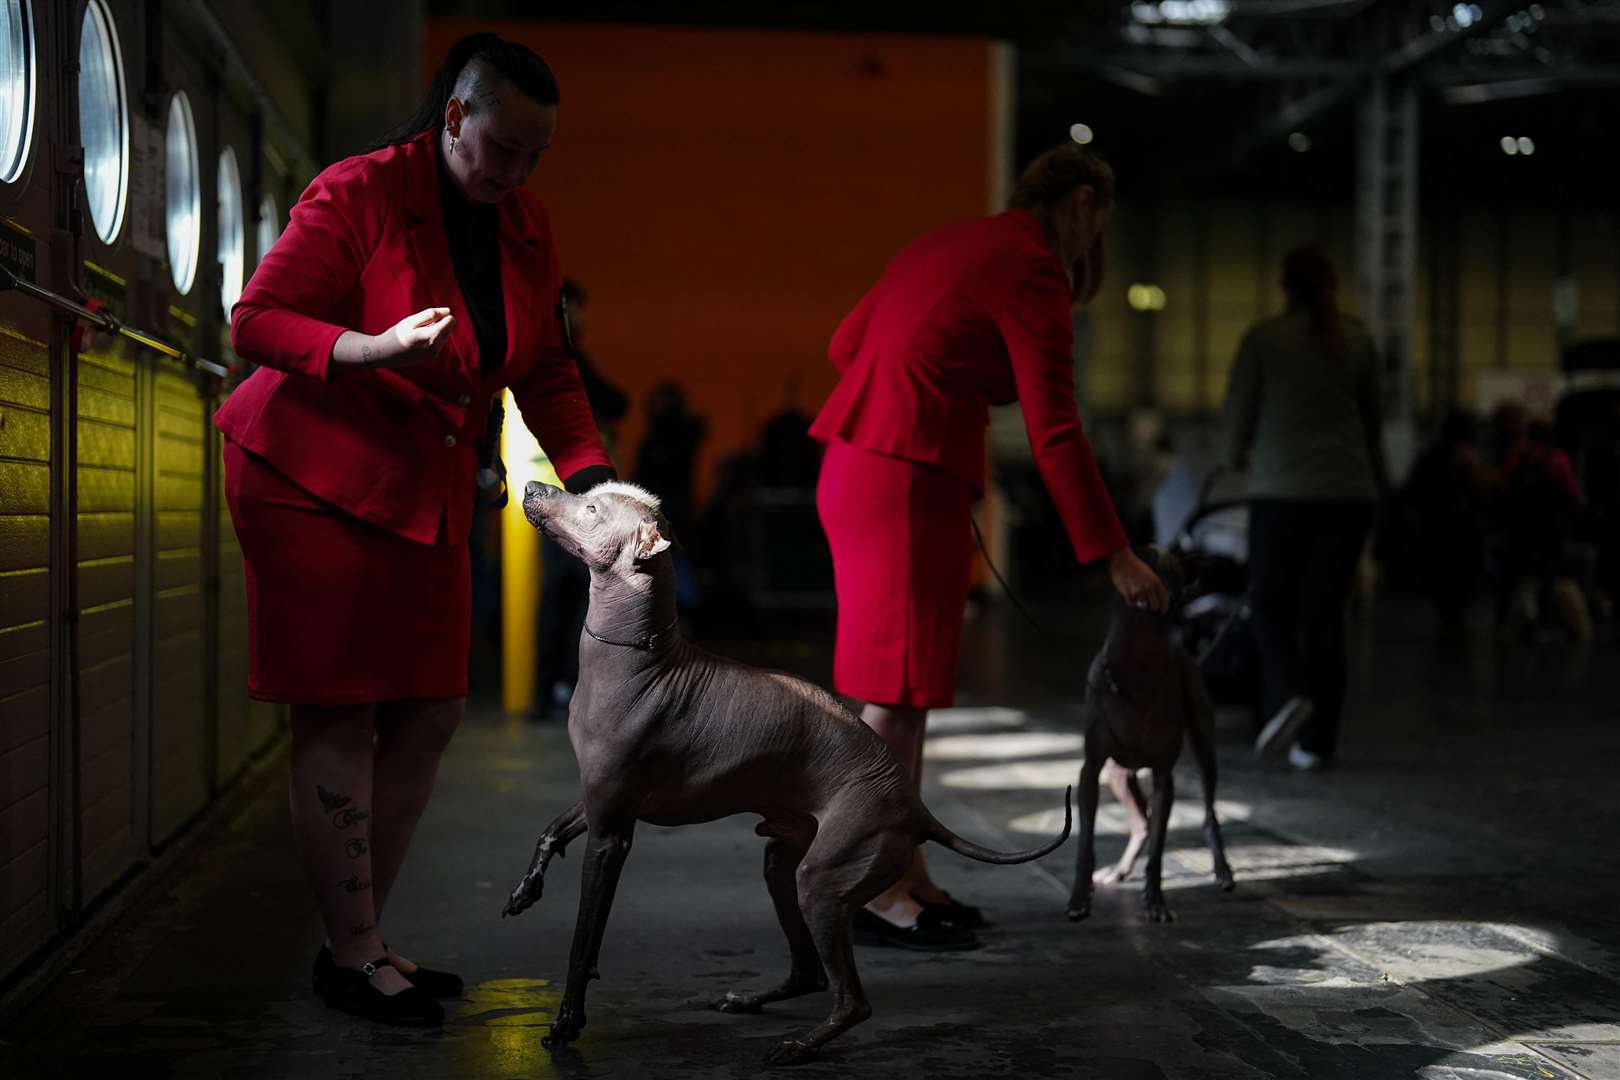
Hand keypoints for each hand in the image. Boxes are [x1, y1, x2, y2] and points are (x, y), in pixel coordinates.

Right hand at [335, 307, 454, 369]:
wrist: (386, 353)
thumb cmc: (397, 334)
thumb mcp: (411, 320)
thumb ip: (430, 314)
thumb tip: (448, 311)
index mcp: (431, 337)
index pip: (450, 321)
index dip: (442, 315)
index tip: (429, 315)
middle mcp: (435, 348)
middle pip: (448, 329)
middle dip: (439, 323)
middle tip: (421, 325)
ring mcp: (434, 354)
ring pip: (444, 336)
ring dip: (436, 331)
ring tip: (418, 332)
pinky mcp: (432, 358)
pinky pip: (439, 344)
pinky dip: (432, 338)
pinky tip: (418, 340)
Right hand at [1106, 547, 1169, 612]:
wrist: (1121, 560)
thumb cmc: (1135, 566)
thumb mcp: (1149, 573)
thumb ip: (1154, 585)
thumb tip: (1156, 598)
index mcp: (1155, 581)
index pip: (1164, 598)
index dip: (1164, 607)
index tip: (1162, 611)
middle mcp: (1148, 587)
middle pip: (1154, 606)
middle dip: (1151, 607)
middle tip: (1148, 605)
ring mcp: (1137, 590)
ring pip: (1142, 607)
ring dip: (1140, 605)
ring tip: (1137, 598)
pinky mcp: (1127, 593)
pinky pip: (1131, 604)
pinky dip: (1131, 602)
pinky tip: (1129, 595)